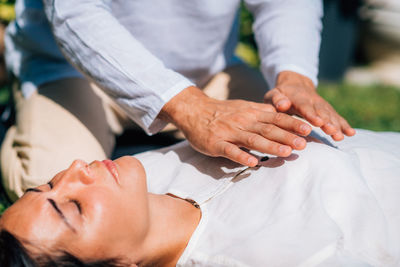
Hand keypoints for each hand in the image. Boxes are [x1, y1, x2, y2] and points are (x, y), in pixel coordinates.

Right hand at [159, 86, 311, 166]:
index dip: (293, 124)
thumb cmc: (223, 112)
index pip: (276, 118)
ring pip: (253, 139)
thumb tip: (283, 117)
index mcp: (252, 113)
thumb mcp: (244, 107)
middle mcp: (243, 121)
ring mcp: (229, 132)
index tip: (309, 130)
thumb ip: (262, 113)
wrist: (194, 110)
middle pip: (268, 129)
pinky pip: (230, 151)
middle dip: (287, 137)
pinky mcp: (216, 143)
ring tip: (287, 153)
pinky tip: (253, 163)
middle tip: (304, 145)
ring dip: (271, 146)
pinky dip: (241, 156)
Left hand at [264, 71, 355, 140]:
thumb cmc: (280, 94)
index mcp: (298, 98)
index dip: (312, 114)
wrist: (295, 85)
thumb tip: (283, 104)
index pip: (305, 106)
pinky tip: (350, 133)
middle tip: (332, 131)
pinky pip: (337, 117)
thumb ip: (277, 99)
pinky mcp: (327, 110)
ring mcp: (322, 105)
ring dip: (336, 125)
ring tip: (340, 136)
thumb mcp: (274, 94)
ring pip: (330, 115)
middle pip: (321, 112)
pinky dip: (344, 125)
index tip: (318, 122)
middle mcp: (313, 101)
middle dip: (327, 122)